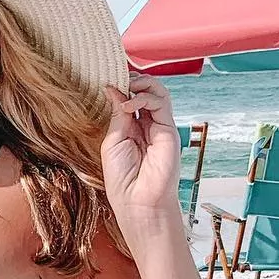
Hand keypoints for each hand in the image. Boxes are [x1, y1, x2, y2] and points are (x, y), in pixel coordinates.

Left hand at [100, 72, 183, 227]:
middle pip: (145, 91)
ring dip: (142, 83)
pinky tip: (130, 103)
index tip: (109, 79)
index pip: (130, 98)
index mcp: (131, 129)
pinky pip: (161, 103)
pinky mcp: (169, 130)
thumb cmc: (123, 179)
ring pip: (158, 92)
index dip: (122, 86)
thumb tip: (112, 89)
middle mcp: (147, 126)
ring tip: (128, 87)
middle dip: (132, 80)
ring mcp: (159, 127)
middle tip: (119, 78)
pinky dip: (145, 97)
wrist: (138, 201)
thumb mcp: (113, 140)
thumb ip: (117, 114)